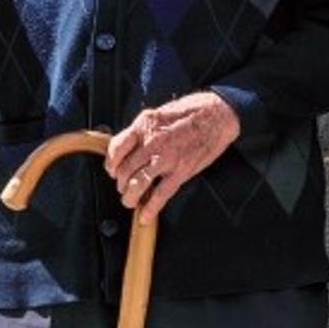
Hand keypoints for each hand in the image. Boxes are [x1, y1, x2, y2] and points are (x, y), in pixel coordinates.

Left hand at [105, 92, 241, 223]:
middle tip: (123, 187)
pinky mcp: (181, 171)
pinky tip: (145, 216)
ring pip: (137, 184)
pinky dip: (150, 209)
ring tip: (130, 201)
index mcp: (144, 125)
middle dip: (120, 183)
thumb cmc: (191, 111)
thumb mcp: (159, 113)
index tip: (112, 170)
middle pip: (125, 170)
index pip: (116, 148)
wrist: (217, 115)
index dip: (111, 163)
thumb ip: (143, 131)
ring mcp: (167, 157)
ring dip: (130, 197)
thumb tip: (129, 148)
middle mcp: (152, 141)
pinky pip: (160, 195)